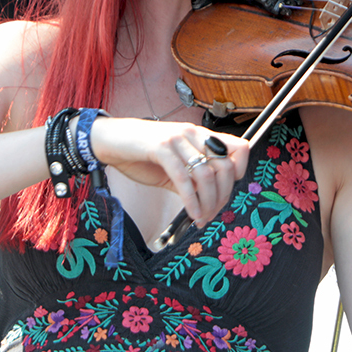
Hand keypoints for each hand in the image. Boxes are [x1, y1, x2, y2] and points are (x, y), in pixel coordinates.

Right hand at [86, 117, 249, 224]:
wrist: (112, 141)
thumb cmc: (143, 154)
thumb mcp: (175, 166)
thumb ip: (192, 179)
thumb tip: (211, 203)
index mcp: (201, 135)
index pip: (240, 148)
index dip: (240, 172)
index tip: (226, 192)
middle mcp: (193, 134)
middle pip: (225, 168)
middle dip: (222, 197)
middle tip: (212, 213)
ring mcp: (178, 139)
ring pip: (207, 174)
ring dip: (208, 203)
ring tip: (201, 217)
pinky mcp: (161, 148)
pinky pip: (183, 178)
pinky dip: (191, 200)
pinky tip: (191, 213)